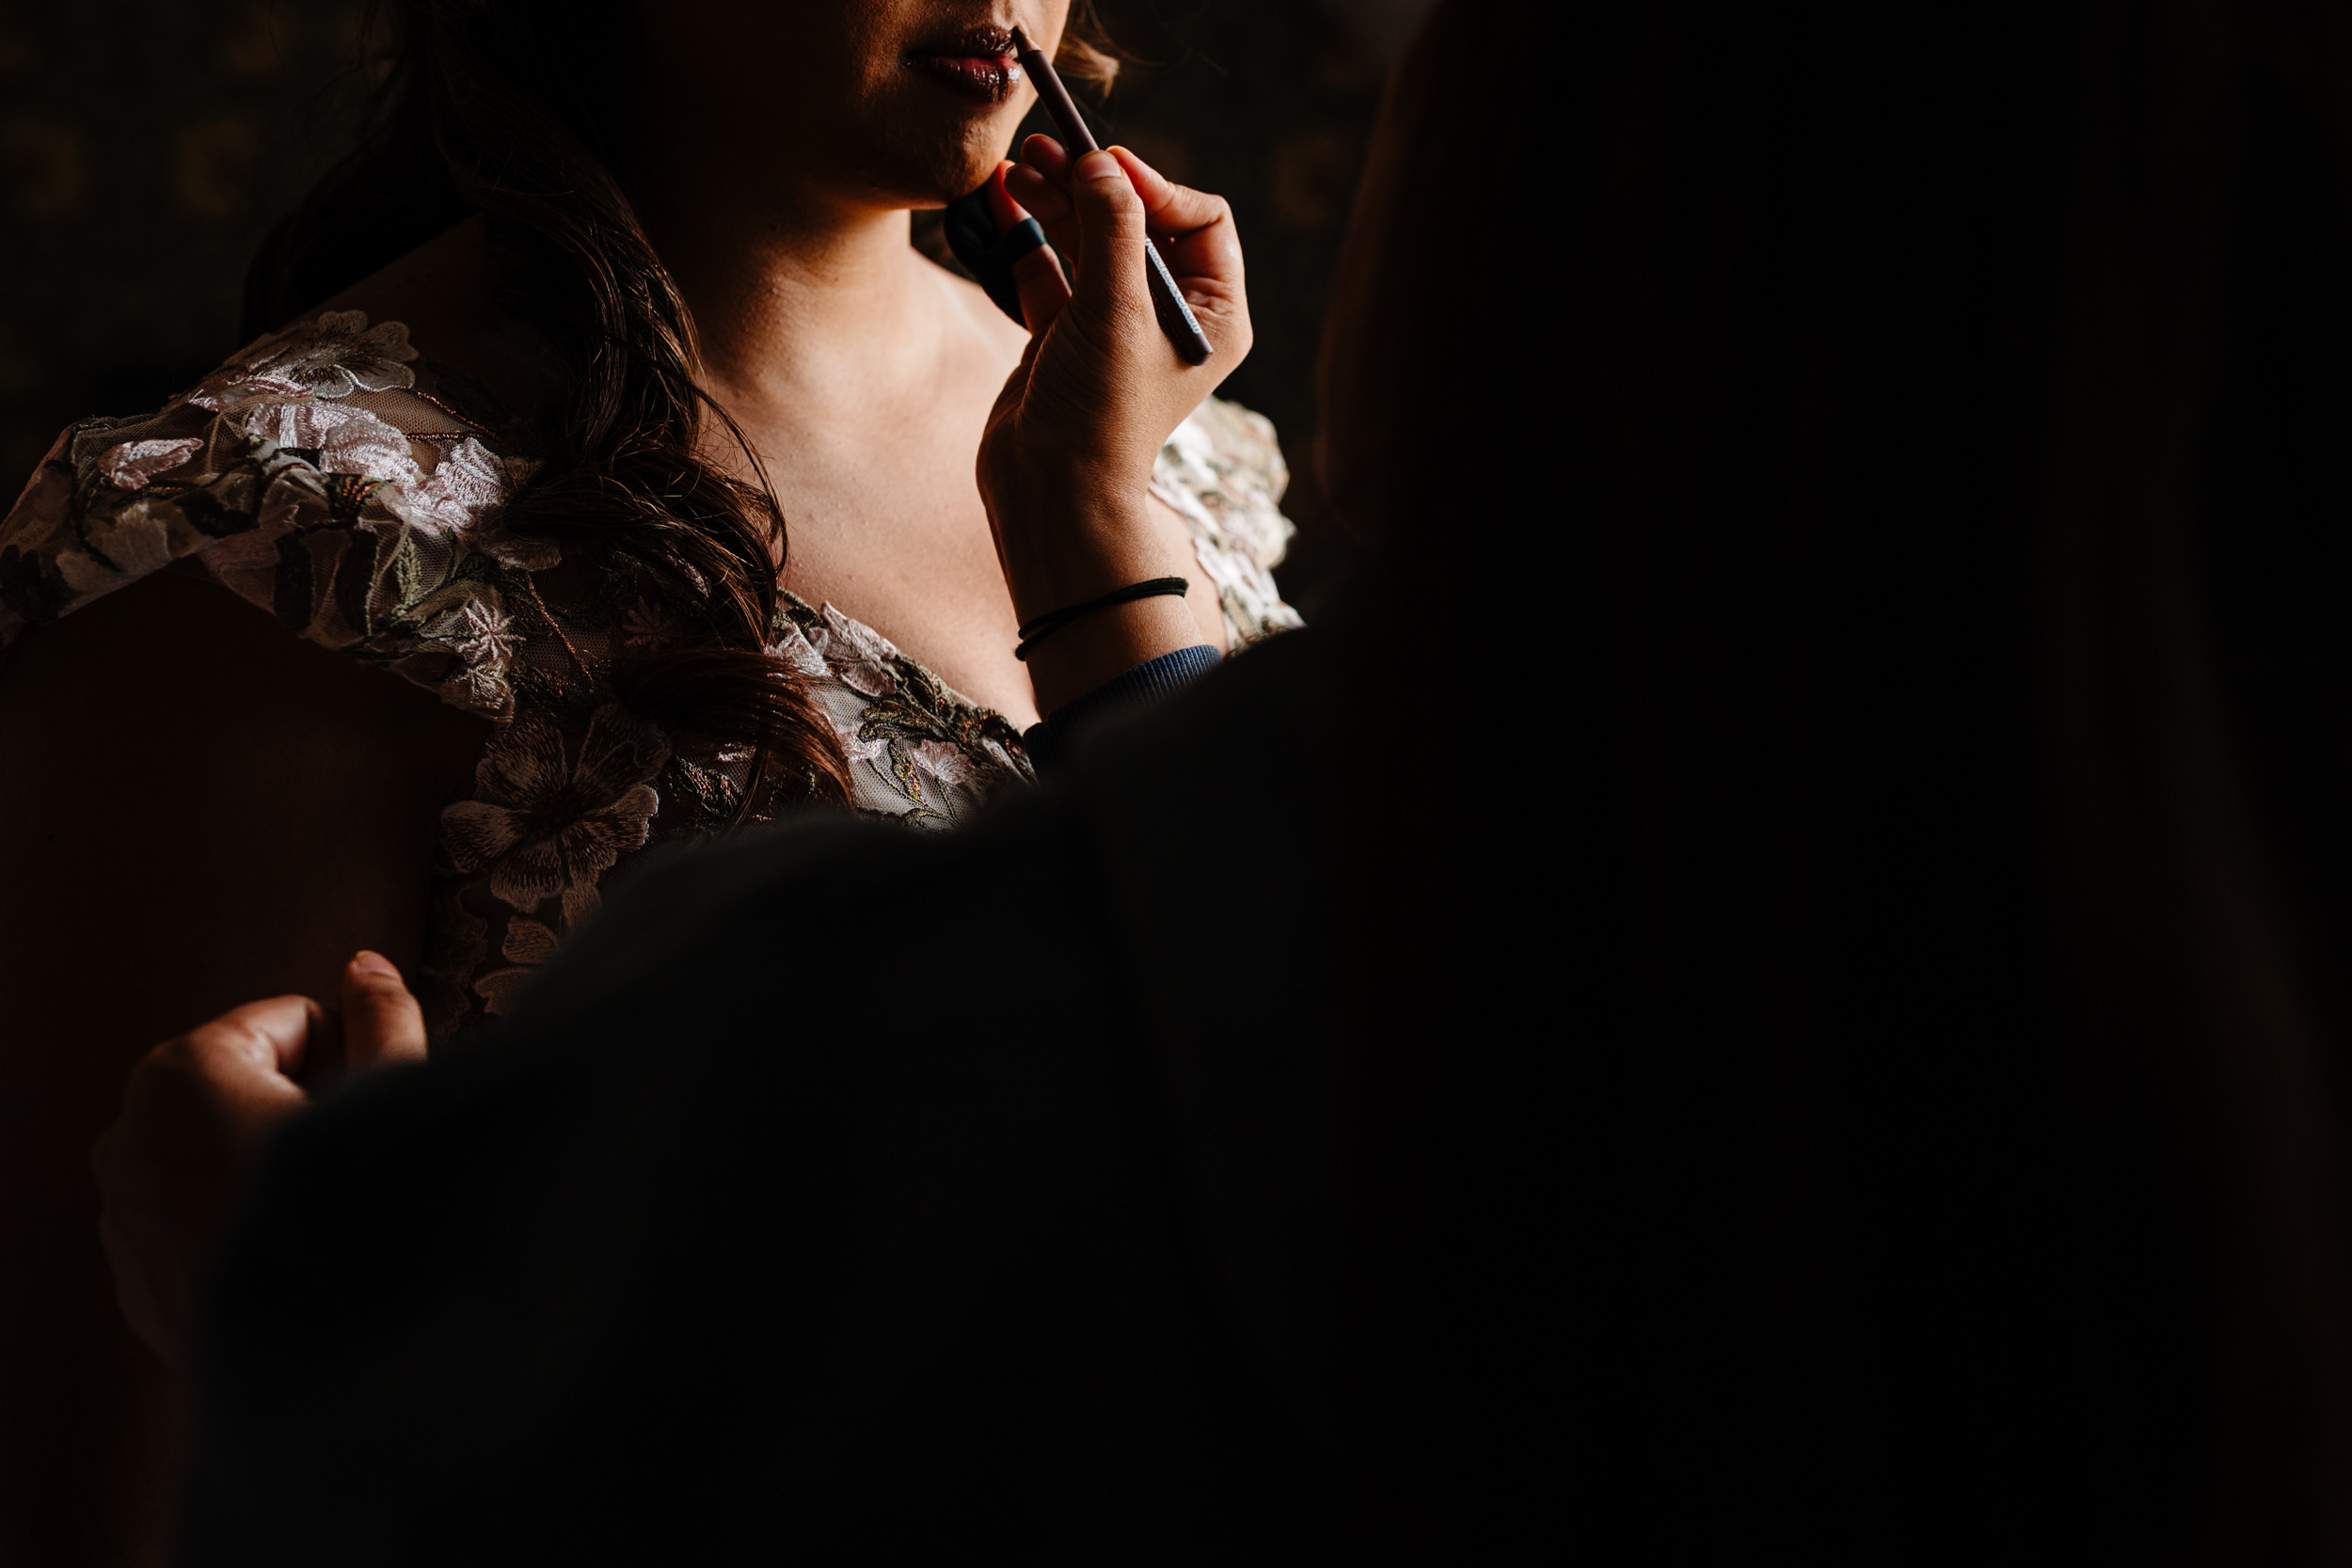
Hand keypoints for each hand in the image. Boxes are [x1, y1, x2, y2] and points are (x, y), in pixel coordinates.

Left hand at [90, 952, 426, 1366]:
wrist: (323, 1365)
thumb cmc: (355, 1220)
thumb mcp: (389, 1096)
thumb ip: (382, 1015)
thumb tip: (366, 968)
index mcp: (186, 1070)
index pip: (294, 1020)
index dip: (351, 1057)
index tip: (370, 1111)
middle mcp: (131, 1130)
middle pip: (249, 1080)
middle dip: (302, 1108)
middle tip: (350, 1163)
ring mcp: (121, 1207)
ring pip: (221, 1147)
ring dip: (270, 1164)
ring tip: (323, 1214)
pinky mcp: (131, 1272)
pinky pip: (197, 1214)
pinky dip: (241, 1220)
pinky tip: (290, 1256)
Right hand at [978, 141, 1253, 712]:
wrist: (1049, 489)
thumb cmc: (1101, 412)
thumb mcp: (1116, 309)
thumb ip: (1113, 228)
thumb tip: (1102, 163)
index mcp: (1214, 313)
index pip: (1202, 219)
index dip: (1155, 186)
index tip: (1105, 169)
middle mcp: (1171, 315)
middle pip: (1139, 221)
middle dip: (1092, 184)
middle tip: (1044, 151)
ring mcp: (1116, 323)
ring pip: (1090, 240)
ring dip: (1055, 201)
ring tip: (1015, 169)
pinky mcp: (1066, 335)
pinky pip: (1052, 268)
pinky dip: (1029, 236)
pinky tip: (1002, 201)